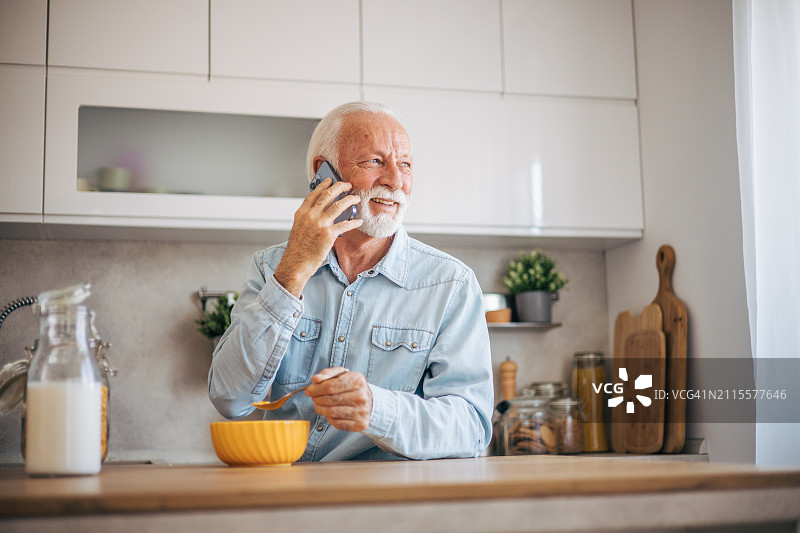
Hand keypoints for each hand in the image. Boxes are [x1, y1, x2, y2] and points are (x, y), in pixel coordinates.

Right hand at [274, 178, 362, 297]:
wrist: (296, 263)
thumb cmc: (298, 248)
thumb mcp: (299, 227)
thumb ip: (308, 217)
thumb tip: (322, 210)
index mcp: (302, 213)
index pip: (314, 194)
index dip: (324, 185)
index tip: (331, 180)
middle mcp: (310, 216)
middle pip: (328, 195)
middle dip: (340, 187)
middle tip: (347, 185)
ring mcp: (320, 224)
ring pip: (339, 206)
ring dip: (350, 200)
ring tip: (356, 199)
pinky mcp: (328, 235)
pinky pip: (345, 224)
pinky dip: (354, 222)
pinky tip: (358, 221)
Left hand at [306, 367, 372, 431]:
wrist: (370, 402)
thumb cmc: (352, 387)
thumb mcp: (342, 375)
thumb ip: (327, 374)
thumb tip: (315, 379)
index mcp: (357, 381)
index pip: (330, 386)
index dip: (316, 389)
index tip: (309, 390)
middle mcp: (361, 396)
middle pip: (330, 399)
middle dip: (317, 399)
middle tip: (313, 398)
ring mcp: (361, 411)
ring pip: (331, 412)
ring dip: (320, 409)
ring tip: (318, 405)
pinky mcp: (360, 424)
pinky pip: (337, 423)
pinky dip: (329, 418)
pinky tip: (329, 413)